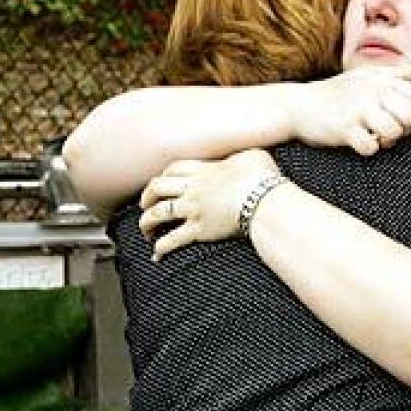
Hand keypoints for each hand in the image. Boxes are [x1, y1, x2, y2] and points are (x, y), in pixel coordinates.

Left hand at [139, 149, 280, 259]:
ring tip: (146, 230)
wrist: (265, 200)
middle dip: (146, 197)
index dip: (163, 176)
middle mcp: (192, 188)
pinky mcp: (199, 230)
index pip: (173, 169)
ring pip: (158, 213)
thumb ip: (241, 157)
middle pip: (157, 188)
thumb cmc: (263, 178)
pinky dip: (161, 247)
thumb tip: (245, 158)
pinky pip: (173, 239)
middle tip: (145, 205)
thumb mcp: (252, 156)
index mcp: (204, 170)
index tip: (161, 183)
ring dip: (147, 222)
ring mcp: (193, 209)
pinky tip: (157, 254)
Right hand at [285, 64, 410, 154]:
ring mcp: (357, 110)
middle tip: (387, 130)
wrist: (297, 105)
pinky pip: (370, 147)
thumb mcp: (368, 77)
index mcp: (382, 80)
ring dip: (387, 141)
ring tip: (373, 137)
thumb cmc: (335, 92)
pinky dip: (367, 149)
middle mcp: (372, 92)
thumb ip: (401, 74)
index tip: (396, 115)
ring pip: (394, 132)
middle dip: (404, 128)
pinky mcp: (343, 128)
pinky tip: (358, 143)